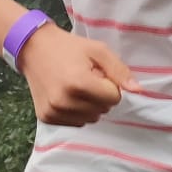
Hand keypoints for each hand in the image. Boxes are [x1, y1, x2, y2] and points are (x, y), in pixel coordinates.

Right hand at [20, 23, 134, 125]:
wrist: (33, 48)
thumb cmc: (69, 47)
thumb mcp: (98, 50)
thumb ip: (119, 70)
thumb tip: (138, 90)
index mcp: (78, 83)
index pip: (114, 98)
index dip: (110, 85)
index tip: (98, 74)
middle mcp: (64, 101)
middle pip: (103, 110)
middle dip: (100, 96)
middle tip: (86, 79)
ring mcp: (54, 112)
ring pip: (91, 119)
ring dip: (90, 106)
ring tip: (77, 87)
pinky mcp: (46, 118)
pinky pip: (76, 123)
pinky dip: (77, 112)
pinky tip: (68, 96)